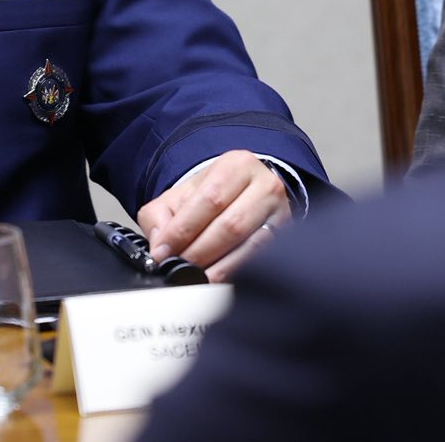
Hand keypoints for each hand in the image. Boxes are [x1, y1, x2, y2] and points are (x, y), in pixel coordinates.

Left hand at [136, 151, 292, 283]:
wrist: (242, 194)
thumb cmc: (212, 196)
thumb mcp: (180, 195)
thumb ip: (159, 216)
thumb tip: (158, 246)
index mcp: (236, 165)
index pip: (209, 199)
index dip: (183, 230)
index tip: (163, 252)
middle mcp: (265, 185)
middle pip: (230, 225)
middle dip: (198, 252)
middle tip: (177, 266)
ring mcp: (280, 212)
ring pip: (249, 247)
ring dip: (217, 268)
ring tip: (193, 276)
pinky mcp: (286, 238)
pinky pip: (260, 261)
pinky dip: (235, 274)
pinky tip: (216, 279)